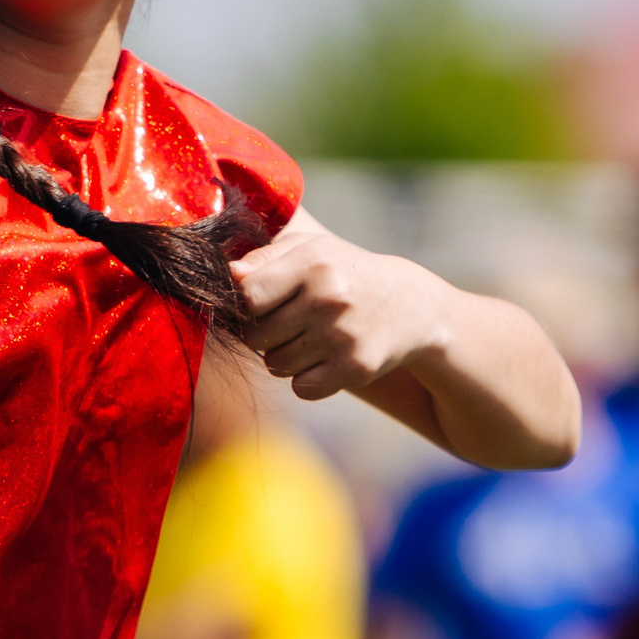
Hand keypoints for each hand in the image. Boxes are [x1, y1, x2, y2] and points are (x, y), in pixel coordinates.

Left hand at [232, 214, 446, 400]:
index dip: (244, 304)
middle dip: (262, 333)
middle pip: (255, 336)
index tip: (257, 303)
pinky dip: (305, 379)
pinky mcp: (356, 369)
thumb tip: (228, 275)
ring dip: (282, 357)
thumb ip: (263, 259)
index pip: (247, 296)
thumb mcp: (309, 249)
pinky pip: (301, 388)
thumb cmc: (342, 272)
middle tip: (285, 322)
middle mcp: (329, 300)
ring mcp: (343, 337)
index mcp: (313, 264)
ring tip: (307, 338)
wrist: (410, 304)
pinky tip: (323, 358)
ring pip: (275, 365)